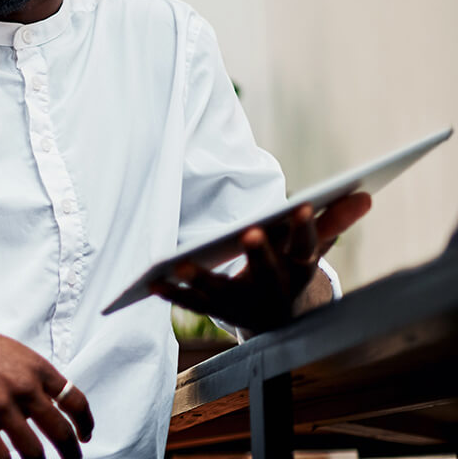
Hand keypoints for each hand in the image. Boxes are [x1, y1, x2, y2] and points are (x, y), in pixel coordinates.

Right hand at [0, 306, 93, 458]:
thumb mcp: (8, 350)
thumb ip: (29, 375)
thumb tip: (43, 400)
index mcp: (34, 366)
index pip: (74, 400)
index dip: (85, 422)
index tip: (85, 433)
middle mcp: (23, 387)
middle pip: (60, 431)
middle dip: (70, 452)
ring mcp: (1, 407)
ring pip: (34, 451)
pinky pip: (2, 458)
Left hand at [153, 192, 371, 332]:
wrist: (278, 322)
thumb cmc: (292, 270)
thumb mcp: (312, 248)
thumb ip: (332, 221)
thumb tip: (365, 195)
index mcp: (298, 270)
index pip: (307, 247)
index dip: (307, 227)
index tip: (303, 203)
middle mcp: (272, 289)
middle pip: (267, 270)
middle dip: (261, 252)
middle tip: (250, 231)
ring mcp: (243, 303)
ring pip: (222, 291)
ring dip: (202, 278)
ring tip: (181, 262)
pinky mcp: (216, 309)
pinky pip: (192, 303)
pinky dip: (173, 293)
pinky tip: (152, 281)